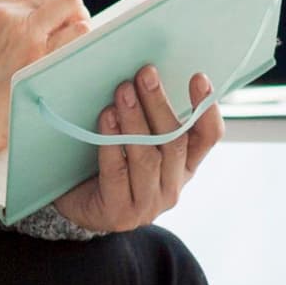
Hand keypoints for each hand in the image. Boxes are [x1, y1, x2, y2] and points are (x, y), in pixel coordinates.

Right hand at [0, 0, 88, 184]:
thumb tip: (42, 7)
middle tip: (61, 32)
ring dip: (77, 25)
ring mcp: (24, 32)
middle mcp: (5, 11)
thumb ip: (2, 18)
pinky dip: (80, 44)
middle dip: (67, 11)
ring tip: (65, 46)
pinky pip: (80, 34)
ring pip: (74, 6)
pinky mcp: (40, 57)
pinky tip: (67, 60)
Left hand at [52, 65, 224, 232]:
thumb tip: (146, 72)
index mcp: (184, 167)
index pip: (207, 138)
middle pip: (174, 142)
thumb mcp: (137, 141)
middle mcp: (172, 187)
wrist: (78, 208)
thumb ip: (149, 118)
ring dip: (135, 120)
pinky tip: (107, 118)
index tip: (199, 78)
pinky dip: (112, 143)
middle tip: (145, 74)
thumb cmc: (110, 165)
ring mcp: (148, 204)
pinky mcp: (119, 212)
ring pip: (148, 156)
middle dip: (159, 104)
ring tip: (123, 91)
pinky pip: (117, 172)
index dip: (206, 109)